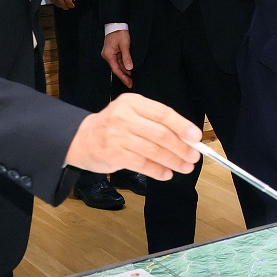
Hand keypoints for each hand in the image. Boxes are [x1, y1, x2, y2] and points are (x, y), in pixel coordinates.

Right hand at [46, 0, 74, 9]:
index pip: (68, 1)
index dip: (71, 5)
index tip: (72, 6)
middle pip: (62, 4)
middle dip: (66, 7)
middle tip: (68, 7)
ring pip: (56, 3)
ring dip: (60, 5)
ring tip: (63, 5)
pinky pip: (51, 0)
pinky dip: (55, 2)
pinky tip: (58, 3)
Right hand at [64, 93, 200, 180]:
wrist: (81, 139)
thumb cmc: (114, 126)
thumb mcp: (132, 113)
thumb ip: (156, 121)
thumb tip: (186, 137)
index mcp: (133, 102)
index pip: (163, 113)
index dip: (182, 126)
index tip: (196, 137)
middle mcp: (124, 117)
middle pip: (160, 133)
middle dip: (181, 147)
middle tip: (194, 156)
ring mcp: (117, 136)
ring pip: (153, 150)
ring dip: (173, 161)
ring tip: (185, 167)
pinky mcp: (114, 155)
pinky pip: (142, 164)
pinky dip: (157, 171)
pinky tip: (166, 174)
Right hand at [102, 29, 132, 87]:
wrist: (116, 24)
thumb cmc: (119, 33)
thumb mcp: (125, 45)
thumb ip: (127, 57)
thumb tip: (129, 68)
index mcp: (108, 55)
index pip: (116, 69)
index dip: (123, 77)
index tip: (129, 83)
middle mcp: (107, 56)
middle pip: (116, 68)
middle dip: (124, 76)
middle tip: (131, 83)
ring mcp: (110, 54)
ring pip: (118, 65)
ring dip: (124, 71)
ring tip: (131, 78)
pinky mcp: (113, 52)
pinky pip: (118, 61)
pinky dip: (124, 65)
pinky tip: (129, 69)